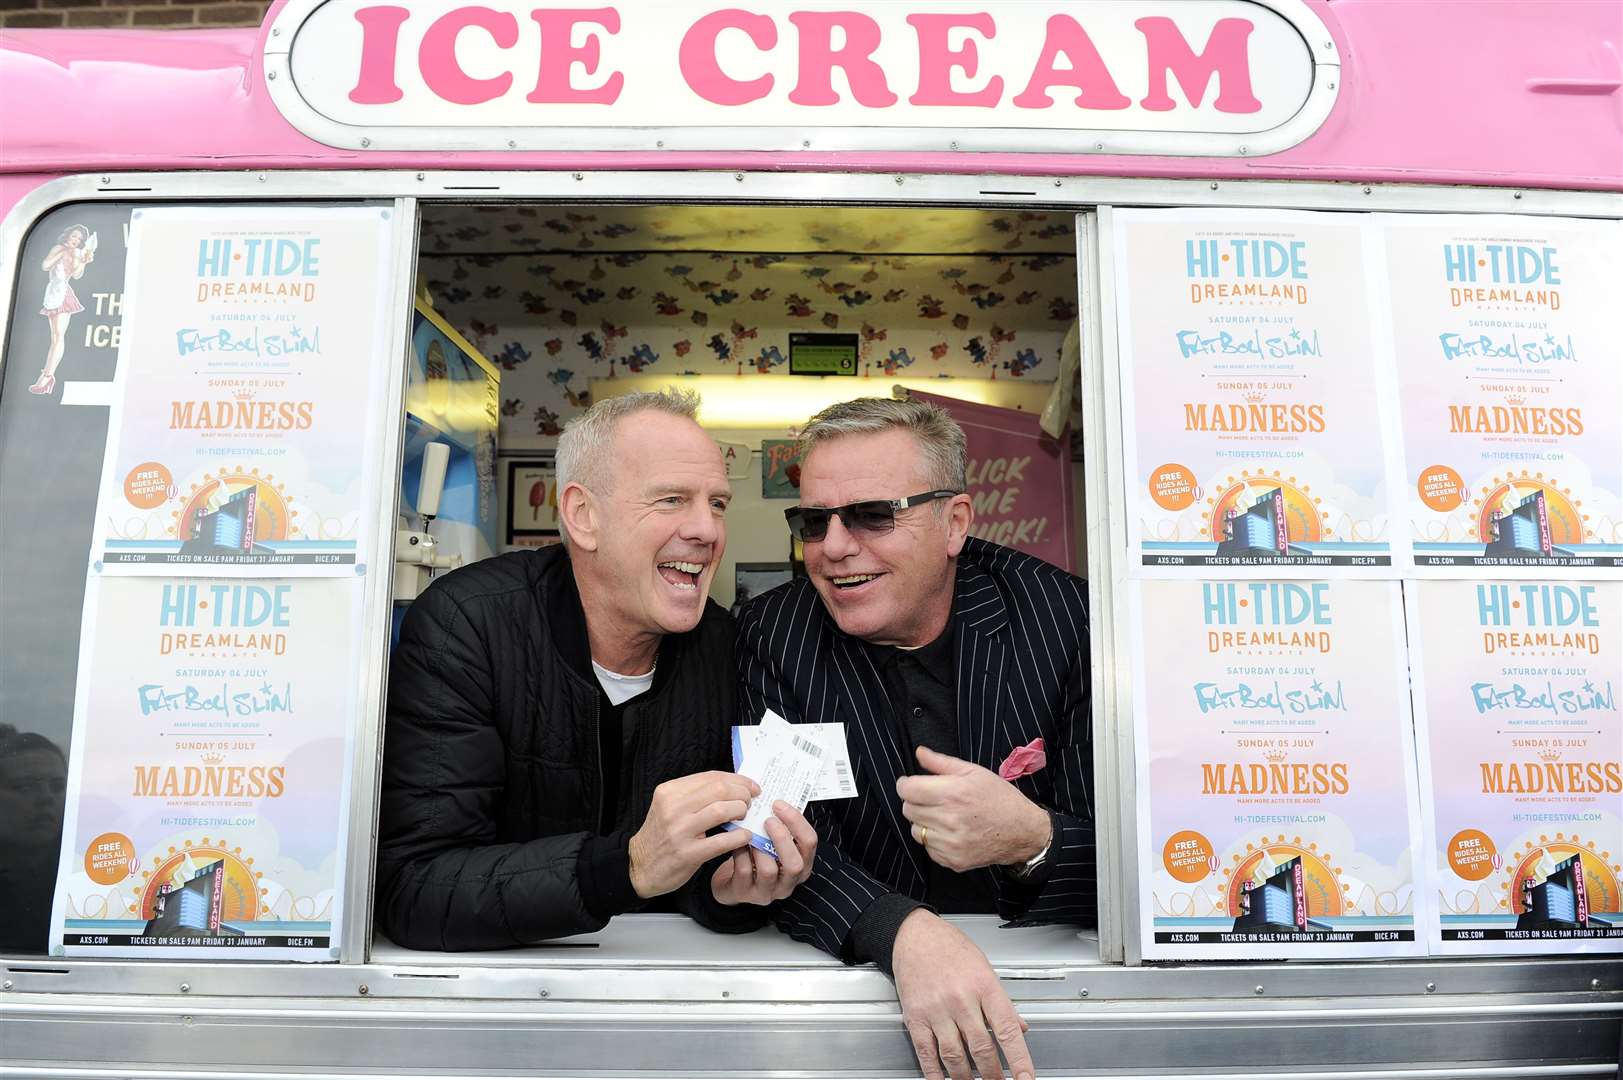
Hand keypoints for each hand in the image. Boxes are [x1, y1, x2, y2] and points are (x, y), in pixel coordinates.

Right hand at [628, 771, 757, 898]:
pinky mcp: (687, 854)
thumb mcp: (670, 806)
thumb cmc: (661, 835)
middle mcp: (672, 808)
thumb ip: (695, 795)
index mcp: (669, 791)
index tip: (751, 786)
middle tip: (750, 801)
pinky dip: (738, 837)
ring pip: (720, 810)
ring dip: (740, 811)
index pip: (711, 777)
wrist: (639, 866)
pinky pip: (721, 841)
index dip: (737, 780)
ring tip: (745, 816)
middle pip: (718, 790)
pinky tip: (745, 836)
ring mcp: (679, 831)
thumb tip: (733, 786)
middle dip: (742, 794)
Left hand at [710, 801, 817, 905]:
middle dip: (782, 839)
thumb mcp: (773, 842)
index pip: (809, 843)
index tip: (778, 804)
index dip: (796, 822)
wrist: (732, 881)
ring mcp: (767, 891)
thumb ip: (779, 826)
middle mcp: (788, 881)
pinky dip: (740, 852)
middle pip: (795, 864)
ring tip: (749, 832)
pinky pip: (744, 871)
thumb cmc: (755, 856)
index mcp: (801, 864)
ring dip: (758, 847)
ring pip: (768, 870)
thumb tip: (774, 799)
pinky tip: (736, 841)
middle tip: (768, 820)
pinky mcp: (745, 893)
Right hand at [891, 910, 1033, 1079]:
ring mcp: (937, 1010)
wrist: (914, 934)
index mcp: (983, 985)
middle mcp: (961, 999)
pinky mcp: (916, 1017)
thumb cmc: (950, 948)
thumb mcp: (984, 968)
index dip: (1019, 1059)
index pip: (1006, 1029)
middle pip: (981, 1048)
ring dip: (966, 1078)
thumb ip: (1001, 1002)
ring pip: (955, 1055)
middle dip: (992, 1074)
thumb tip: (1019, 1027)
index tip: (1025, 1078)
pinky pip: (927, 1053)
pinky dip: (936, 1074)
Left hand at [897, 747, 1049, 872]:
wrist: (1023, 831)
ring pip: (915, 830)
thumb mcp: (974, 772)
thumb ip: (941, 762)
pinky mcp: (953, 860)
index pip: (907, 790)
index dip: (906, 784)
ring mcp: (951, 843)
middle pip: (908, 809)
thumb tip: (919, 753)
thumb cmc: (1000, 798)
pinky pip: (928, 848)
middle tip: (933, 799)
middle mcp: (949, 819)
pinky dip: (935, 840)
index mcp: (953, 793)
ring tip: (944, 816)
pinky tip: (951, 832)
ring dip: (924, 822)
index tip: (912, 784)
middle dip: (916, 802)